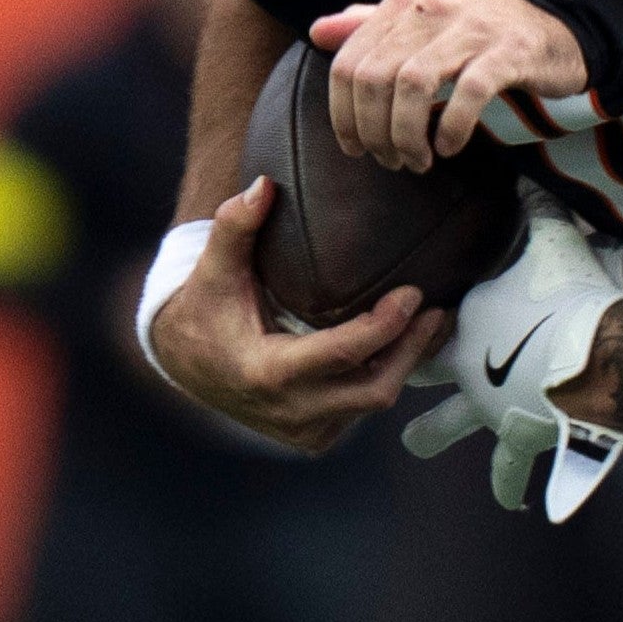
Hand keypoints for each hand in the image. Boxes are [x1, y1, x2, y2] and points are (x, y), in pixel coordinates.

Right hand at [142, 177, 445, 451]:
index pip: (342, 354)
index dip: (384, 326)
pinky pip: (362, 409)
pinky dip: (385, 376)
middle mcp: (289, 412)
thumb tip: (264, 185)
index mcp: (266, 374)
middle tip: (438, 310)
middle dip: (412, 350)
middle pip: (374, 389)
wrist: (184, 362)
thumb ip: (236, 225)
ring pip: (373, 402)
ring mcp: (304, 431)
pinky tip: (404, 344)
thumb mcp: (214, 267)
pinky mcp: (315, 436)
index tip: (413, 294)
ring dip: (405, 363)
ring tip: (433, 322)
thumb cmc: (204, 307)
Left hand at [312, 0, 583, 169]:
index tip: (355, 148)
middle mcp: (430, 12)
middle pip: (374, 79)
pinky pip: (469, 91)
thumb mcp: (421, 23)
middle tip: (390, 160)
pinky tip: (449, 146)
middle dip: (374, 132)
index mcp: (401, 7)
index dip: (342, 115)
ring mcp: (470, 30)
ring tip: (417, 160)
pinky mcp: (508, 53)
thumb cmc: (477, 32)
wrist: (555, 25)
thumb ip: (369, 26)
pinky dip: (452, 126)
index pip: (347, 65)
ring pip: (413, 85)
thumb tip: (318, 31)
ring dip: (407, 135)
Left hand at [403, 203, 622, 517]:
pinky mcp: (523, 439)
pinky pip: (516, 469)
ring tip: (423, 449)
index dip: (404, 332)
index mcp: (462, 332)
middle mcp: (466, 377)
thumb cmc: (567, 294)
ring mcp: (491, 414)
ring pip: (453, 433)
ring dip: (440, 439)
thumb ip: (536, 209)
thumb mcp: (549, 239)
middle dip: (404, 384)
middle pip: (419, 386)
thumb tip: (531, 170)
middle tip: (390, 395)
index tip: (392, 331)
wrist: (594, 353)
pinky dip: (526, 485)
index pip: (420, 335)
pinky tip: (538, 508)